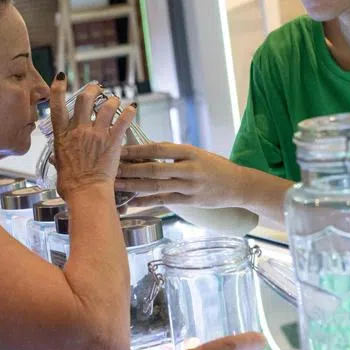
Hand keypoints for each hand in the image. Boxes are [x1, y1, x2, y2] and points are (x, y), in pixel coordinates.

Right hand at [49, 78, 135, 198]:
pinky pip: (123, 120)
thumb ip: (60, 157)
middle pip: (85, 99)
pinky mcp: (113, 141)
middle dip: (92, 89)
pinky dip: (129, 112)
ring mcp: (96, 134)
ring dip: (112, 100)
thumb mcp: (59, 167)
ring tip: (115, 100)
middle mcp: (79, 130)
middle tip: (98, 87)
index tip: (60, 77)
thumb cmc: (71, 185)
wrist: (86, 193)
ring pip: (106, 106)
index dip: (57, 88)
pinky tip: (133, 108)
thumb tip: (57, 159)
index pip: (57, 106)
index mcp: (62, 135)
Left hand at [115, 143, 249, 207]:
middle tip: (110, 167)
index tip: (119, 149)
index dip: (137, 150)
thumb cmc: (214, 166)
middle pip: (154, 168)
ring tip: (115, 184)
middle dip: (130, 169)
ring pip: (156, 186)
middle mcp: (190, 169)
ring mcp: (190, 187)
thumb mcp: (196, 154)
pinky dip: (146, 201)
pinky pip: (164, 201)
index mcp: (190, 152)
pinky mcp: (191, 201)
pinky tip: (132, 202)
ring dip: (133, 186)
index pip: (158, 148)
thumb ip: (173, 153)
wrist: (238, 185)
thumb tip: (145, 149)